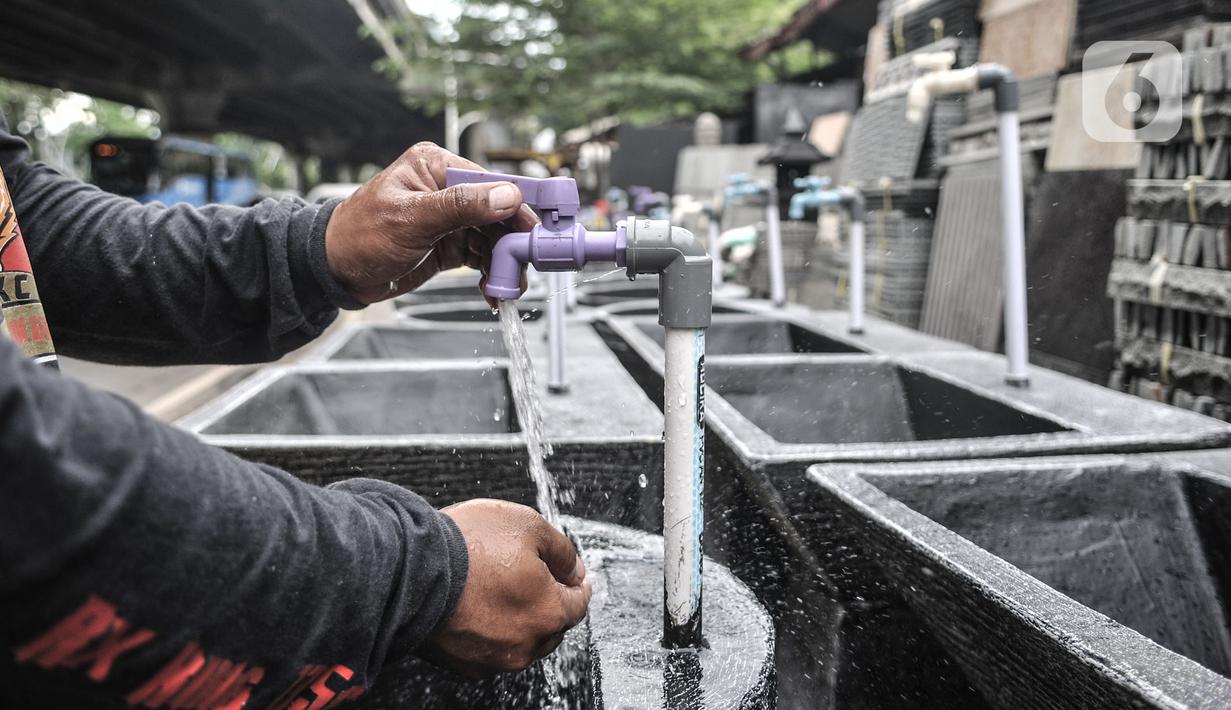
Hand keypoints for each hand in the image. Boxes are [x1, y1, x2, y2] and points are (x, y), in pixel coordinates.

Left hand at [324, 142, 537, 304]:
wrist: (335, 272)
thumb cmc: (358, 236)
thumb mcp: (412, 218)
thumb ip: (462, 206)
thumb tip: (507, 196)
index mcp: (437, 167)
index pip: (493, 183)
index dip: (520, 207)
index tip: (541, 230)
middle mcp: (448, 190)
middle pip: (500, 214)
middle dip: (514, 243)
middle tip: (524, 268)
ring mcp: (451, 219)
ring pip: (495, 239)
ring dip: (504, 264)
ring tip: (506, 287)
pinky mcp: (450, 245)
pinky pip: (482, 258)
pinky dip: (491, 274)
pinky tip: (492, 291)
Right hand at [428, 499, 591, 676]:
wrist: (410, 568)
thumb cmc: (467, 545)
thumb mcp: (527, 525)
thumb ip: (562, 550)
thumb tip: (574, 569)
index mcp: (548, 612)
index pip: (578, 604)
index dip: (576, 584)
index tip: (573, 577)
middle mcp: (525, 643)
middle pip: (550, 625)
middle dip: (547, 601)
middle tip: (532, 576)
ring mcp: (493, 658)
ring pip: (520, 640)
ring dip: (519, 619)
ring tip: (499, 589)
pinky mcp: (464, 663)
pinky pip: (489, 648)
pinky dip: (489, 631)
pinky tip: (477, 607)